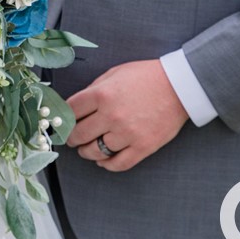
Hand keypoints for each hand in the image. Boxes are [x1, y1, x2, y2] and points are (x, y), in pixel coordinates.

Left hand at [66, 59, 188, 171]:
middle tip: (71, 138)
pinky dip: (107, 165)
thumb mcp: (114, 73)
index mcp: (102, 94)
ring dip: (86, 152)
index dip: (63, 118)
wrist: (178, 86)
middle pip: (79, 134)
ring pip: (96, 152)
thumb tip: (77, 106)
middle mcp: (112, 115)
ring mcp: (127, 134)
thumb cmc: (146, 77)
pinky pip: (118, 164)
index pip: (71, 111)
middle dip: (71, 137)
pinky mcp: (142, 147)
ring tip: (86, 149)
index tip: (61, 122)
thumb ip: (94, 89)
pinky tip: (103, 160)